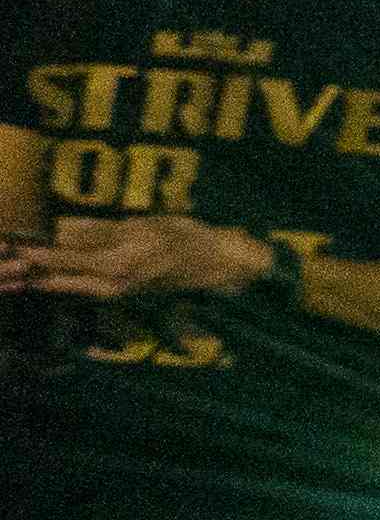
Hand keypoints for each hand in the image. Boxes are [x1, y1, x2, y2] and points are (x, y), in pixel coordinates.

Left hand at [0, 215, 277, 301]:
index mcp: (117, 262)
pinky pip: (84, 290)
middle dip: (32, 271)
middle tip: (7, 263)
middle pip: (61, 277)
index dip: (35, 251)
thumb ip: (102, 230)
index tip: (12, 245)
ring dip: (43, 280)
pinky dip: (63, 285)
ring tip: (19, 275)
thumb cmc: (187, 238)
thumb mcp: (144, 225)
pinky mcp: (121, 295)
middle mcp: (112, 283)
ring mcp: (116, 292)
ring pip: (69, 287)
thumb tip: (60, 230)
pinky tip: (49, 281)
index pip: (65, 255)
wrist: (217, 266)